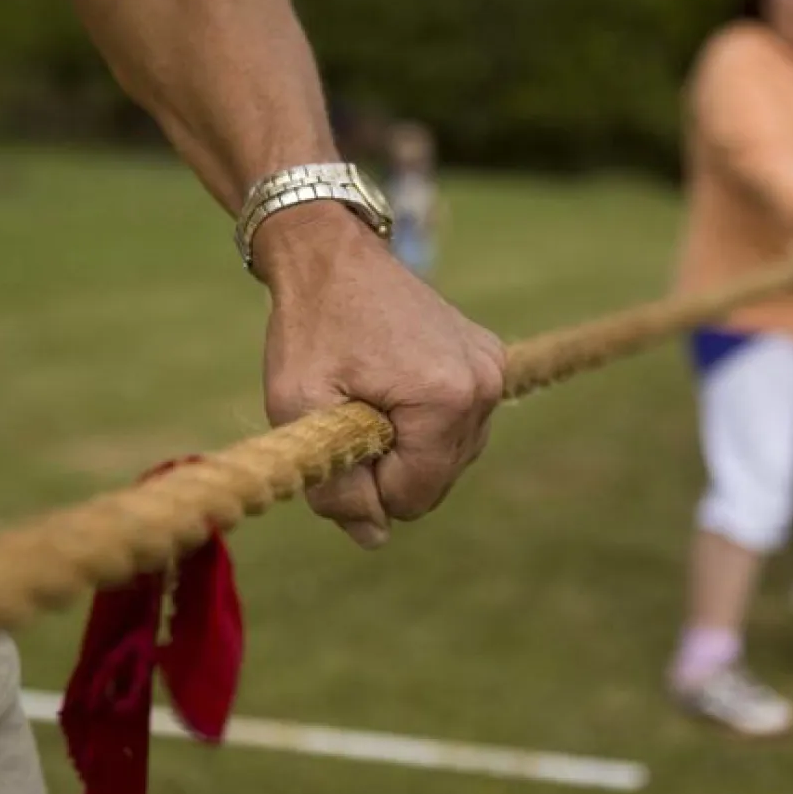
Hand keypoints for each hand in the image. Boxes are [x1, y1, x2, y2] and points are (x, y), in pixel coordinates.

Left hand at [257, 202, 505, 547]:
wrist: (330, 253)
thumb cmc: (309, 327)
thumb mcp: (300, 409)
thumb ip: (335, 486)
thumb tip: (373, 540)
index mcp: (445, 400)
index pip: (413, 498)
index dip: (366, 486)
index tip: (338, 436)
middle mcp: (484, 387)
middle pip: (436, 482)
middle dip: (387, 467)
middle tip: (349, 413)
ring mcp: (493, 371)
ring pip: (449, 458)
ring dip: (404, 447)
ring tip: (369, 396)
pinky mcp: (490, 360)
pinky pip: (459, 426)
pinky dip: (422, 423)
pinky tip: (390, 387)